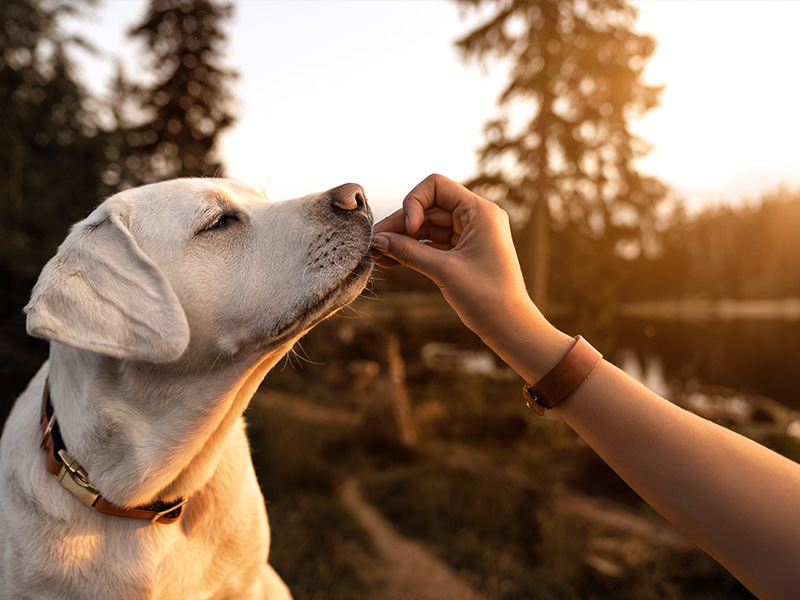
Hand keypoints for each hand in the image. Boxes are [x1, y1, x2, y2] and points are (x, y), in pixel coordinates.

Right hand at [371, 174, 556, 358]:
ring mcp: (470, 234)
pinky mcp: (464, 252)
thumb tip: (377, 240)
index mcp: (480, 211)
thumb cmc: (486, 297)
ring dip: (403, 239)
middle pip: (428, 208)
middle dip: (401, 225)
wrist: (510, 327)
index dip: (414, 202)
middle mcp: (476, 217)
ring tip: (377, 255)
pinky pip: (433, 244)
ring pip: (428, 227)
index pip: (436, 186)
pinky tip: (390, 260)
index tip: (408, 229)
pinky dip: (413, 250)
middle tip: (374, 243)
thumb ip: (409, 251)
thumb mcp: (443, 271)